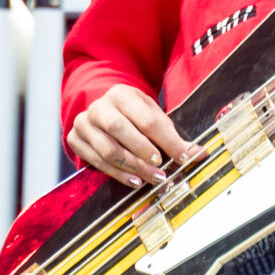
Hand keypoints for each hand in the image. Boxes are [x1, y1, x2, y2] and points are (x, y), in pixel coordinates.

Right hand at [66, 84, 190, 186]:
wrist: (104, 111)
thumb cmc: (134, 116)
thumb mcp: (153, 117)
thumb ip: (173, 136)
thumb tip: (200, 153)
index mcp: (122, 94)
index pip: (147, 119)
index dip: (167, 140)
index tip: (182, 157)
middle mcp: (100, 106)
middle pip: (121, 130)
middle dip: (144, 153)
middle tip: (162, 170)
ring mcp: (84, 123)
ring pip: (108, 149)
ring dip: (133, 167)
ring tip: (151, 178)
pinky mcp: (75, 139)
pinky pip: (96, 161)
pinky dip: (117, 174)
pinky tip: (134, 180)